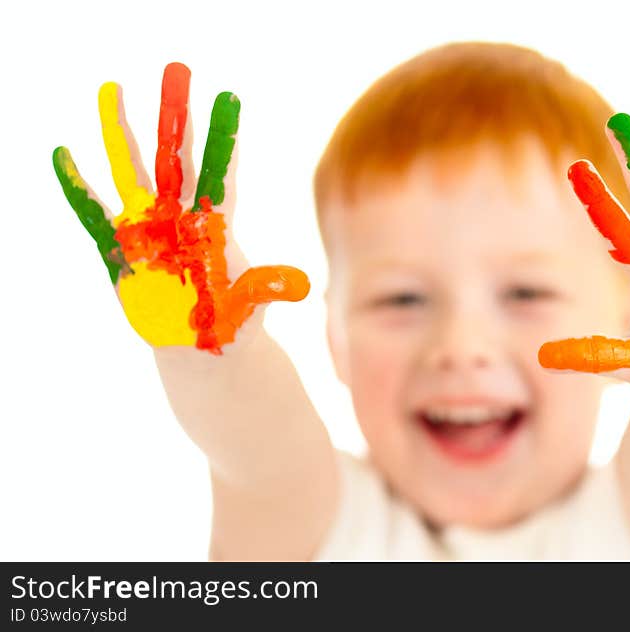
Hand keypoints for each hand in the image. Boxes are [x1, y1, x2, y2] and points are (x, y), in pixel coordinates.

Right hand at [53, 62, 309, 353]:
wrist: (199, 348)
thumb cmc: (230, 324)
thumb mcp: (249, 307)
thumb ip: (265, 290)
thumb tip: (301, 287)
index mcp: (215, 226)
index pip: (220, 172)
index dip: (223, 138)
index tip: (230, 97)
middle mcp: (180, 217)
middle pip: (175, 157)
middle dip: (174, 116)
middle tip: (175, 70)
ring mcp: (148, 229)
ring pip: (132, 171)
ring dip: (119, 133)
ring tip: (110, 89)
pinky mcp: (120, 249)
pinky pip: (93, 213)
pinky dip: (78, 186)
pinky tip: (64, 154)